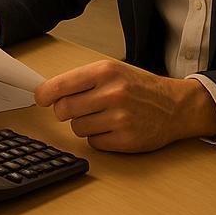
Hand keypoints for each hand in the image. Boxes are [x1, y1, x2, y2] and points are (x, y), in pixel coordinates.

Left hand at [34, 60, 215, 151]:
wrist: (175, 105)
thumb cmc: (140, 87)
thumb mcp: (112, 71)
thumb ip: (82, 80)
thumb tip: (49, 92)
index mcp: (105, 71)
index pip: (61, 85)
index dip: (45, 95)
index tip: (40, 99)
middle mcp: (112, 93)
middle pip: (64, 110)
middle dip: (65, 112)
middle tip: (75, 109)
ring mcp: (120, 118)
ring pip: (77, 128)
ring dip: (83, 125)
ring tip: (101, 116)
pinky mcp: (126, 139)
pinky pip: (93, 143)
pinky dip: (98, 138)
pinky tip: (112, 128)